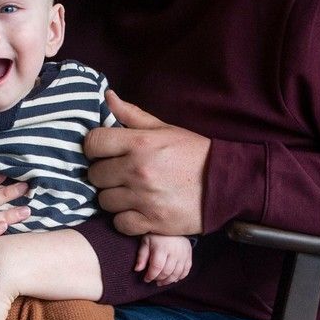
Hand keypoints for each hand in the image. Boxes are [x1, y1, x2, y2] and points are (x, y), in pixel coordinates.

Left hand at [86, 90, 209, 235]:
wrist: (227, 184)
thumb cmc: (193, 153)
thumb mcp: (164, 128)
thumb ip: (132, 114)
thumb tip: (107, 95)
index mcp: (139, 143)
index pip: (92, 143)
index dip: (94, 147)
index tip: (103, 152)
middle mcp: (137, 170)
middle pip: (95, 175)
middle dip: (104, 173)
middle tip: (119, 173)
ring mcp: (144, 198)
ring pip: (104, 201)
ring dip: (113, 197)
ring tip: (128, 192)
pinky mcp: (152, 222)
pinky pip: (120, 223)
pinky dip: (124, 219)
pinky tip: (136, 210)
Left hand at [135, 234, 192, 284]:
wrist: (173, 226)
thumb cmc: (157, 235)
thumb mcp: (146, 242)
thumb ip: (141, 256)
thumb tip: (137, 270)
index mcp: (162, 247)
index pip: (157, 267)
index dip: (150, 276)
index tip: (146, 279)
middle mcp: (174, 252)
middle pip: (167, 272)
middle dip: (159, 279)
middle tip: (153, 280)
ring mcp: (183, 255)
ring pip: (177, 274)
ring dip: (168, 281)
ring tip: (161, 282)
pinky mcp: (189, 257)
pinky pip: (186, 272)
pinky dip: (179, 278)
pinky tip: (172, 279)